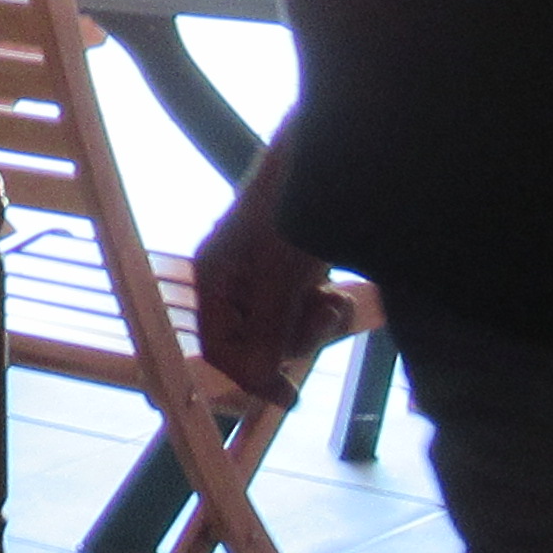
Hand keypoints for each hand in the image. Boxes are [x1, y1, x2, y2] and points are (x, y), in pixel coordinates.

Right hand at [186, 158, 350, 406]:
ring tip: (334, 299)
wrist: (332, 155)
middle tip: (321, 315)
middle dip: (294, 335)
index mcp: (213, 276)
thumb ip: (267, 328)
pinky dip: (325, 308)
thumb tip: (257, 380)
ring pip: (286, 328)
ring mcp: (266, 275)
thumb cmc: (293, 207)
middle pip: (258, 341)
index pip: (219, 345)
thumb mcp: (281, 274)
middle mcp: (235, 279)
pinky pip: (305, 310)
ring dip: (315, 323)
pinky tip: (339, 292)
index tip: (291, 396)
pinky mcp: (295, 269)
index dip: (250, 376)